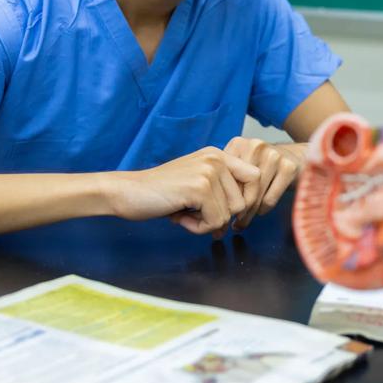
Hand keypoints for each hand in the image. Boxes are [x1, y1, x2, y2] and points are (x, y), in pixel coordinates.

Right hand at [108, 147, 259, 234]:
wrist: (127, 192)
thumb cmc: (160, 193)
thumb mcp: (196, 184)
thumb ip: (221, 193)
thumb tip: (242, 218)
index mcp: (217, 155)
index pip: (255, 178)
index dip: (247, 201)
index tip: (227, 215)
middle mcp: (216, 158)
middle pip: (244, 201)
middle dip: (223, 217)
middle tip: (197, 217)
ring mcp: (209, 171)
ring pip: (230, 214)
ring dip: (208, 223)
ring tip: (185, 214)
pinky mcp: (200, 187)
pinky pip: (215, 221)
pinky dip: (198, 227)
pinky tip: (179, 217)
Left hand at [218, 138, 304, 235]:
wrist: (297, 155)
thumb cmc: (263, 165)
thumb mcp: (242, 164)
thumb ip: (228, 179)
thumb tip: (214, 210)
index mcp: (238, 144)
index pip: (225, 177)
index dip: (222, 198)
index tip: (222, 213)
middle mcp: (255, 146)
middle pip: (240, 187)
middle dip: (236, 209)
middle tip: (233, 223)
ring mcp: (273, 155)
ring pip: (255, 195)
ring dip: (248, 213)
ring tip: (244, 222)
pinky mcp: (288, 167)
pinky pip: (269, 199)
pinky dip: (263, 209)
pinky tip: (260, 211)